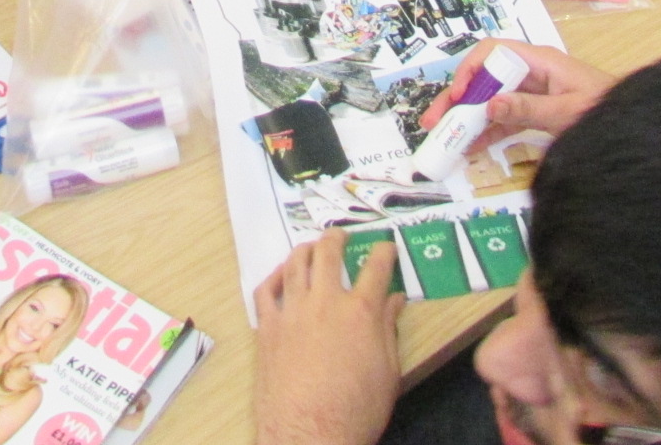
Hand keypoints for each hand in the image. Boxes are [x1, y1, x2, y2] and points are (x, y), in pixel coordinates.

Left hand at [254, 232, 404, 444]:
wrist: (310, 434)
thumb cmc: (357, 409)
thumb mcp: (388, 371)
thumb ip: (388, 330)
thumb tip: (395, 301)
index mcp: (360, 310)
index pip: (376, 267)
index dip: (383, 251)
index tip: (386, 247)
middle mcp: (324, 301)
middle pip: (328, 253)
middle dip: (337, 238)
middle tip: (340, 236)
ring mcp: (292, 312)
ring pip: (294, 264)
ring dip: (305, 250)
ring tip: (310, 247)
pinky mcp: (266, 327)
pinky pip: (264, 291)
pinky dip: (274, 277)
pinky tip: (280, 276)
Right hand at [418, 41, 613, 151]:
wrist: (631, 126)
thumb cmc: (604, 109)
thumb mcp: (566, 111)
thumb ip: (528, 109)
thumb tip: (488, 105)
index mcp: (539, 61)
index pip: (493, 52)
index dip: (470, 70)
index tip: (457, 95)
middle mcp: (530, 73)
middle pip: (484, 78)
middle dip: (457, 98)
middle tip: (433, 121)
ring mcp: (530, 93)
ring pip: (488, 100)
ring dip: (466, 118)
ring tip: (443, 137)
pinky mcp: (533, 112)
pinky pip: (502, 119)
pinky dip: (485, 132)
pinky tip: (469, 147)